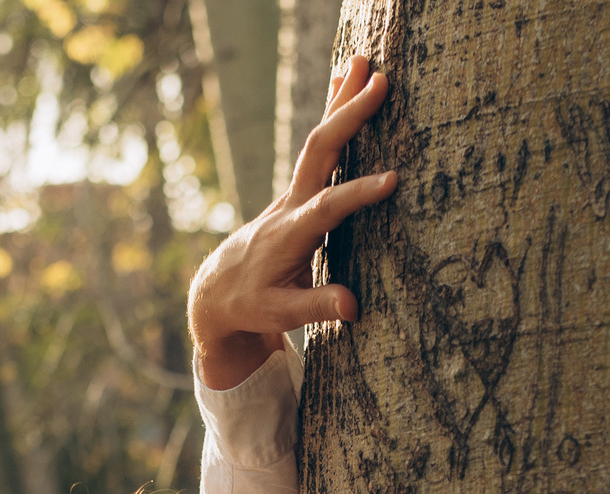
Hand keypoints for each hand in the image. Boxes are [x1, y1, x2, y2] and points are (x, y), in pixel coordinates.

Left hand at [187, 54, 398, 390]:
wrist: (217, 290)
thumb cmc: (250, 304)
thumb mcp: (279, 314)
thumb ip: (315, 308)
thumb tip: (353, 306)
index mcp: (289, 235)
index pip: (326, 208)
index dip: (357, 194)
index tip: (392, 180)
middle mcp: (290, 205)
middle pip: (319, 153)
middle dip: (348, 117)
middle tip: (380, 83)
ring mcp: (292, 193)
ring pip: (318, 141)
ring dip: (341, 102)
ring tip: (364, 63)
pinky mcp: (297, 190)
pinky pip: (318, 147)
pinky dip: (333, 114)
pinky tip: (345, 84)